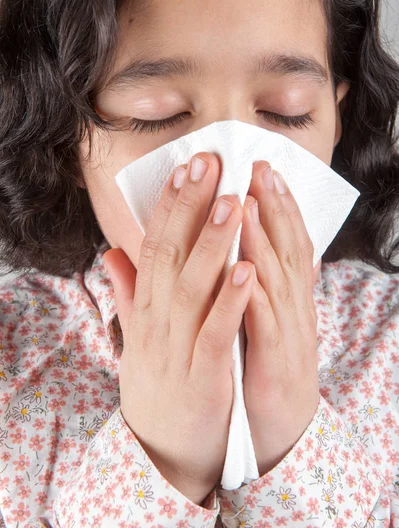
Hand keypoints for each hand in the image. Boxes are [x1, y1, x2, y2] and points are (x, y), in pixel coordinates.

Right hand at [103, 153, 255, 504]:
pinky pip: (217, 334)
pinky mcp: (204, 378)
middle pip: (170, 255)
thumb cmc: (158, 381)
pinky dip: (231, 301)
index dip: (169, 205)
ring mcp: (178, 349)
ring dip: (213, 243)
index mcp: (146, 308)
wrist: (162, 450)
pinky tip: (247, 269)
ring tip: (233, 202)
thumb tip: (112, 252)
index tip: (186, 167)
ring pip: (193, 287)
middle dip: (189, 207)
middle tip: (209, 163)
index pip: (154, 245)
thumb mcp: (137, 334)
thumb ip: (128, 292)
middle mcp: (157, 322)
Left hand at [239, 161, 320, 475]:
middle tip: (261, 167)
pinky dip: (256, 295)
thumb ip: (255, 283)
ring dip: (264, 239)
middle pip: (287, 249)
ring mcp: (288, 334)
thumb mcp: (262, 320)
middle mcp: (293, 308)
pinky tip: (245, 270)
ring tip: (249, 203)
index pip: (285, 241)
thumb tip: (245, 248)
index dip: (278, 204)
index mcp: (286, 296)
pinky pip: (266, 324)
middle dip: (276, 206)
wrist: (281, 428)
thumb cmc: (264, 365)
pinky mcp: (275, 362)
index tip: (262, 169)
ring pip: (277, 278)